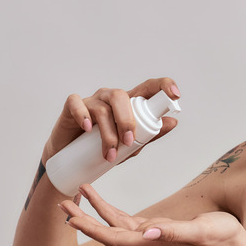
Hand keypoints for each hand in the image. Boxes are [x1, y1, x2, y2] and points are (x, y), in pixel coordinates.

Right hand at [43, 78, 180, 163]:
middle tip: (129, 142)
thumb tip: (173, 122)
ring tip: (109, 154)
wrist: (70, 159)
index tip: (175, 95)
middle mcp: (110, 98)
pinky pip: (77, 104)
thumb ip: (151, 134)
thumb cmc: (102, 147)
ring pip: (103, 107)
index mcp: (128, 103)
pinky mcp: (72, 107)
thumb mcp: (131, 145)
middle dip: (128, 121)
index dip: (163, 86)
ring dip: (108, 132)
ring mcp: (91, 101)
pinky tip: (88, 129)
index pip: (148, 87)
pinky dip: (84, 116)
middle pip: (122, 97)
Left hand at [59, 185, 245, 245]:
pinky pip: (126, 219)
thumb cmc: (218, 237)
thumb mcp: (197, 230)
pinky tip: (103, 202)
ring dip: (94, 211)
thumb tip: (147, 232)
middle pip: (107, 230)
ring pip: (114, 223)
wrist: (230, 244)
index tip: (71, 218)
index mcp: (151, 242)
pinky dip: (110, 209)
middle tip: (62, 204)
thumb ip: (172, 231)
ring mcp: (149, 235)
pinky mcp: (155, 228)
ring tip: (78, 194)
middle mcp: (145, 240)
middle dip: (83, 218)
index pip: (113, 236)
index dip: (91, 228)